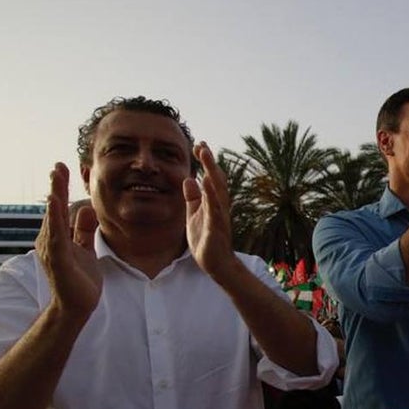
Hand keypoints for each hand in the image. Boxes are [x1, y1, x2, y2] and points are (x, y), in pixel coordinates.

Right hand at [35, 163, 100, 318]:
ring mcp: (53, 249)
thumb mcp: (85, 249)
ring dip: (55, 196)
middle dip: (56, 187)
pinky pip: (57, 236)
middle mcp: (51, 240)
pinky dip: (55, 219)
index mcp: (58, 237)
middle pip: (55, 209)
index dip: (61, 189)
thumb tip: (87, 208)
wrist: (77, 306)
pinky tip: (55, 204)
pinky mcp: (58, 259)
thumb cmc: (79, 280)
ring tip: (56, 176)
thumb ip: (84, 230)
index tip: (62, 170)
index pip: (60, 209)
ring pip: (54, 218)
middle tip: (58, 166)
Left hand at [184, 143, 238, 279]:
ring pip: (217, 190)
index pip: (210, 178)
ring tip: (205, 156)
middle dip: (209, 162)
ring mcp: (219, 216)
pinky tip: (206, 182)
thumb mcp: (194, 215)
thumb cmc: (206, 240)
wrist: (216, 264)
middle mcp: (219, 206)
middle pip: (216, 179)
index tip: (199, 146)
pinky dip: (211, 195)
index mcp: (212, 203)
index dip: (205, 162)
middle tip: (202, 144)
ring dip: (212, 172)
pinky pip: (214, 209)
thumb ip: (192, 198)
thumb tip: (189, 180)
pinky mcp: (216, 227)